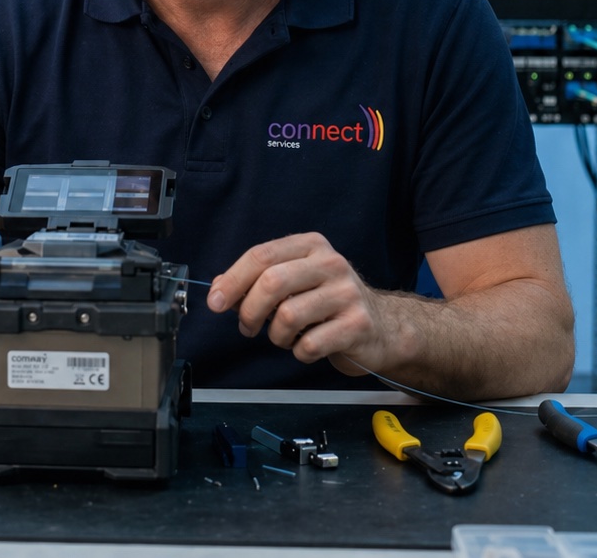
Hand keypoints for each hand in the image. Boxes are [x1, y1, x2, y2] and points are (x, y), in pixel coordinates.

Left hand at [206, 232, 390, 372]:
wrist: (382, 327)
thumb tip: (218, 288)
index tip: (215, 302)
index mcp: (311, 245)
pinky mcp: (357, 325)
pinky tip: (306, 346)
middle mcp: (331, 263)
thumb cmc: (328, 303)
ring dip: (275, 335)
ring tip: (283, 337)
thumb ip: (256, 280)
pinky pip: (308, 344)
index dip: (232, 281)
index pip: (261, 256)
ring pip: (287, 316)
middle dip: (249, 311)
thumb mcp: (294, 282)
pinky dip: (298, 352)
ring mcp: (347, 293)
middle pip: (272, 282)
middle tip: (247, 327)